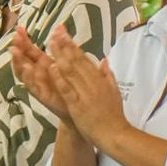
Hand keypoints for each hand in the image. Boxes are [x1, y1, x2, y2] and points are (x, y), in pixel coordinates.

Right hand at [11, 25, 69, 117]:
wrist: (79, 107)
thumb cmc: (72, 84)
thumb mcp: (68, 61)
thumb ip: (63, 45)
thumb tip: (61, 25)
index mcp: (43, 65)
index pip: (30, 51)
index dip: (24, 40)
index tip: (20, 28)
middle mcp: (38, 75)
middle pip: (23, 60)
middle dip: (18, 49)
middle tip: (14, 38)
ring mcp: (39, 86)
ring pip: (24, 74)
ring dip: (19, 63)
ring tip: (15, 52)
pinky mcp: (43, 96)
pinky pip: (34, 87)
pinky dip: (31, 78)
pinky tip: (29, 69)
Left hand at [40, 25, 127, 146]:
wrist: (115, 134)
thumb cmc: (114, 115)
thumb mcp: (114, 91)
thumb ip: (108, 75)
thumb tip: (104, 60)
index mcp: (100, 79)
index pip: (84, 58)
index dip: (73, 44)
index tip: (64, 33)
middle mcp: (92, 83)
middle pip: (77, 61)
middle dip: (65, 45)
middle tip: (55, 31)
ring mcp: (85, 94)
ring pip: (71, 72)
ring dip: (60, 56)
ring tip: (51, 43)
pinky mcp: (78, 106)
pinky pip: (68, 90)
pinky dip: (60, 78)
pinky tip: (52, 68)